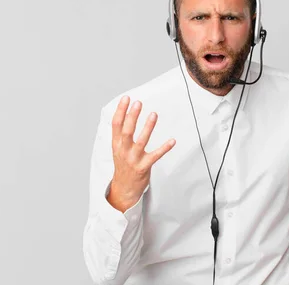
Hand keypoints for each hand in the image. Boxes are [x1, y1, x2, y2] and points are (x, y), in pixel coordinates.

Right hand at [107, 96, 175, 211]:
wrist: (123, 188)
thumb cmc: (123, 165)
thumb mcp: (117, 149)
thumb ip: (120, 134)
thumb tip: (125, 114)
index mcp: (116, 144)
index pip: (116, 124)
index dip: (121, 111)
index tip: (126, 98)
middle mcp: (123, 151)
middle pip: (127, 130)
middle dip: (132, 116)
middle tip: (138, 103)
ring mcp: (133, 159)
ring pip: (141, 141)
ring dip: (148, 127)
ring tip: (153, 114)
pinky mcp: (143, 167)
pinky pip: (155, 156)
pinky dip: (164, 148)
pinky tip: (172, 140)